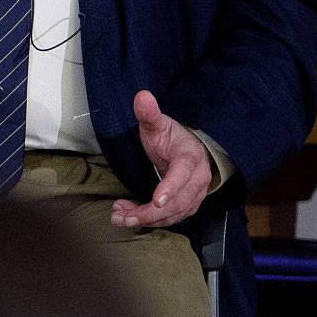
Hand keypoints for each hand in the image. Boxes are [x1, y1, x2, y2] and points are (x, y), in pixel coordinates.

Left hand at [111, 90, 212, 228]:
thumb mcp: (158, 124)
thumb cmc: (172, 137)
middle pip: (177, 202)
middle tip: (122, 215)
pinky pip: (170, 218)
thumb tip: (142, 96)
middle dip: (149, 212)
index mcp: (191, 158)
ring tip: (119, 217)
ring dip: (146, 219)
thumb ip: (149, 114)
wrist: (189, 149)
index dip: (170, 188)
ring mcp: (194, 195)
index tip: (156, 200)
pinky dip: (150, 220)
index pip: (183, 174)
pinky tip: (128, 214)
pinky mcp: (187, 205)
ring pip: (173, 214)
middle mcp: (197, 180)